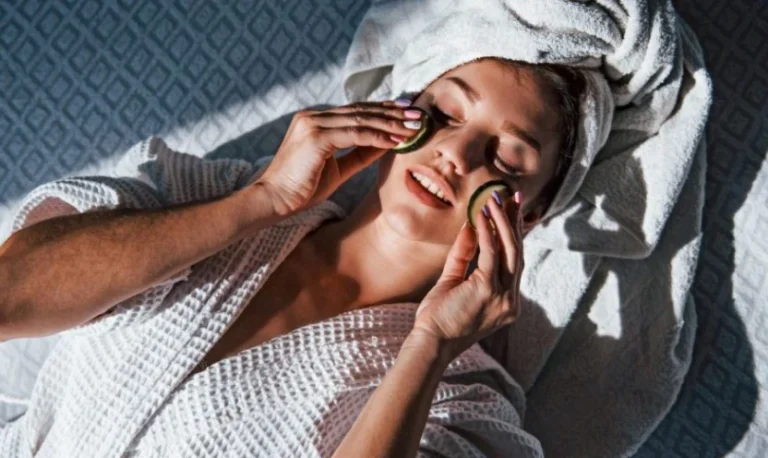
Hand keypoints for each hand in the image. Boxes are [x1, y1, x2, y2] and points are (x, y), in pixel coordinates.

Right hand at [255, 101, 419, 215]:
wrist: (274, 200)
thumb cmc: (302, 188)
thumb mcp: (338, 169)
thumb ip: (359, 154)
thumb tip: (387, 144)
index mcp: (316, 120)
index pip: (356, 111)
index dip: (383, 111)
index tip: (407, 113)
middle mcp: (313, 116)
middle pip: (361, 111)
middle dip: (392, 113)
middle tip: (419, 116)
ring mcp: (313, 124)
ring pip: (360, 119)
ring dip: (390, 123)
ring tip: (414, 127)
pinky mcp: (316, 137)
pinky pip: (354, 133)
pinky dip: (377, 136)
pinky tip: (396, 139)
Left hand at [411, 192, 523, 362]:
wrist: (430, 341)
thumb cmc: (438, 317)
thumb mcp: (453, 280)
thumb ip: (463, 254)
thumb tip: (471, 225)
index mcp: (507, 301)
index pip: (515, 261)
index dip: (515, 233)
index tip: (512, 209)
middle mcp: (511, 300)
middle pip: (518, 252)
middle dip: (515, 221)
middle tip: (512, 196)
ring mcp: (503, 297)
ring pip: (510, 250)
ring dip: (502, 221)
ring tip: (494, 198)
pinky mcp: (488, 290)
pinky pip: (491, 254)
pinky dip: (487, 232)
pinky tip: (482, 215)